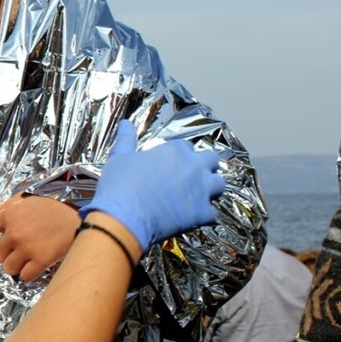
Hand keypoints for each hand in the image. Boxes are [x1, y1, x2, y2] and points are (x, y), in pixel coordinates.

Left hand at [0, 196, 80, 280]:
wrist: (78, 223)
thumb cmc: (55, 211)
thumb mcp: (31, 201)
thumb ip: (11, 204)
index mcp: (11, 215)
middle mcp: (15, 232)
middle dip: (2, 255)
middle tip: (14, 252)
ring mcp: (27, 247)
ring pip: (8, 268)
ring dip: (15, 266)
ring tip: (26, 260)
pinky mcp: (40, 261)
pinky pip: (24, 276)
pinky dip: (28, 274)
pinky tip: (35, 266)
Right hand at [80, 120, 224, 249]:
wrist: (124, 218)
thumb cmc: (120, 185)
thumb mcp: (119, 158)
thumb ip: (126, 140)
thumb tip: (125, 123)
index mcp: (175, 151)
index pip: (187, 146)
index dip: (180, 154)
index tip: (171, 163)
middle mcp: (193, 167)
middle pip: (212, 159)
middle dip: (204, 165)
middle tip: (190, 176)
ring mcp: (201, 190)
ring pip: (221, 184)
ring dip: (211, 188)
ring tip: (197, 195)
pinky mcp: (202, 213)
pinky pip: (213, 213)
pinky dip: (204, 214)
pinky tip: (193, 217)